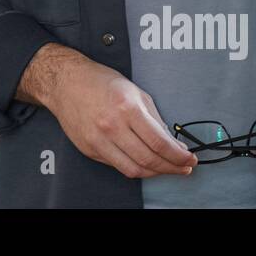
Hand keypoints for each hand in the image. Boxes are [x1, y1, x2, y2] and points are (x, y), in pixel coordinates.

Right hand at [30, 47, 197, 178]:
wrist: (65, 82)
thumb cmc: (99, 82)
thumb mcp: (134, 91)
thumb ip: (154, 118)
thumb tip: (171, 142)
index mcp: (127, 107)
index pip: (159, 142)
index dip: (179, 155)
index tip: (190, 158)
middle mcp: (112, 126)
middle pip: (149, 159)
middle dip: (172, 167)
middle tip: (184, 167)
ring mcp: (98, 140)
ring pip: (134, 169)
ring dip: (155, 172)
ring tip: (167, 168)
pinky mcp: (89, 149)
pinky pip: (118, 166)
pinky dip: (135, 167)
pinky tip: (144, 163)